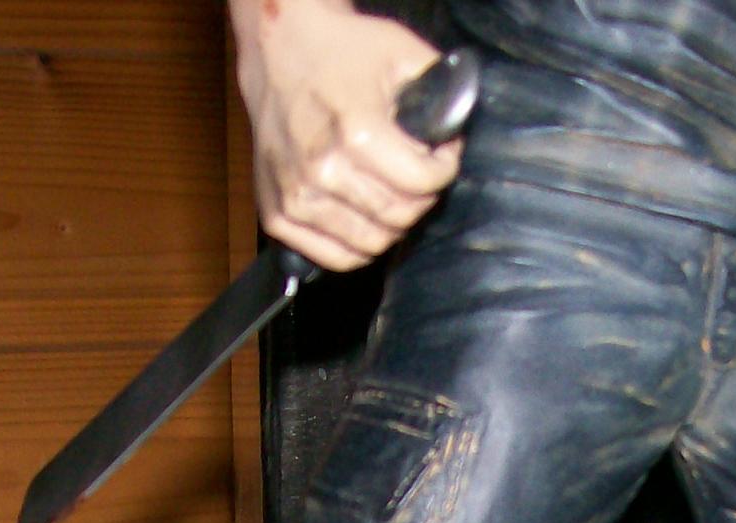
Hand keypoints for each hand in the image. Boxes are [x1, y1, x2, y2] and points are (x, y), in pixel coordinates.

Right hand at [234, 0, 461, 271]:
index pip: (421, 184)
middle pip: (399, 218)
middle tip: (416, 174)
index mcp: (355, 133)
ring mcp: (296, 197)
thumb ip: (440, 92)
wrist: (279, 53)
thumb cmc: (342, 52)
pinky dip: (357, 246)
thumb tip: (457, 132)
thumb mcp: (402, 53)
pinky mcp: (278, 215)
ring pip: (371, 245)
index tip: (441, 157)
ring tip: (389, 192)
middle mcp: (322, 171)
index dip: (443, 170)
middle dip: (420, 198)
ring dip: (391, 224)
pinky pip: (336, 257)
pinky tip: (364, 216)